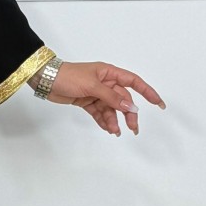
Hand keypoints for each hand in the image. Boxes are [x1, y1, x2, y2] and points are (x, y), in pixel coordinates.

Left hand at [34, 60, 166, 135]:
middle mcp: (105, 83)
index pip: (134, 82)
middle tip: (133, 128)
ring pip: (111, 109)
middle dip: (129, 114)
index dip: (148, 92)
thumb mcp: (92, 86)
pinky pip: (100, 113)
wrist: (46, 80)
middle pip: (123, 100)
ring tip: (116, 132)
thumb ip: (112, 97)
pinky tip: (108, 129)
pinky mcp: (87, 102)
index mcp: (109, 73)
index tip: (159, 104)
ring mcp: (96, 93)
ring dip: (115, 120)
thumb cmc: (69, 76)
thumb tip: (130, 107)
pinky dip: (104, 121)